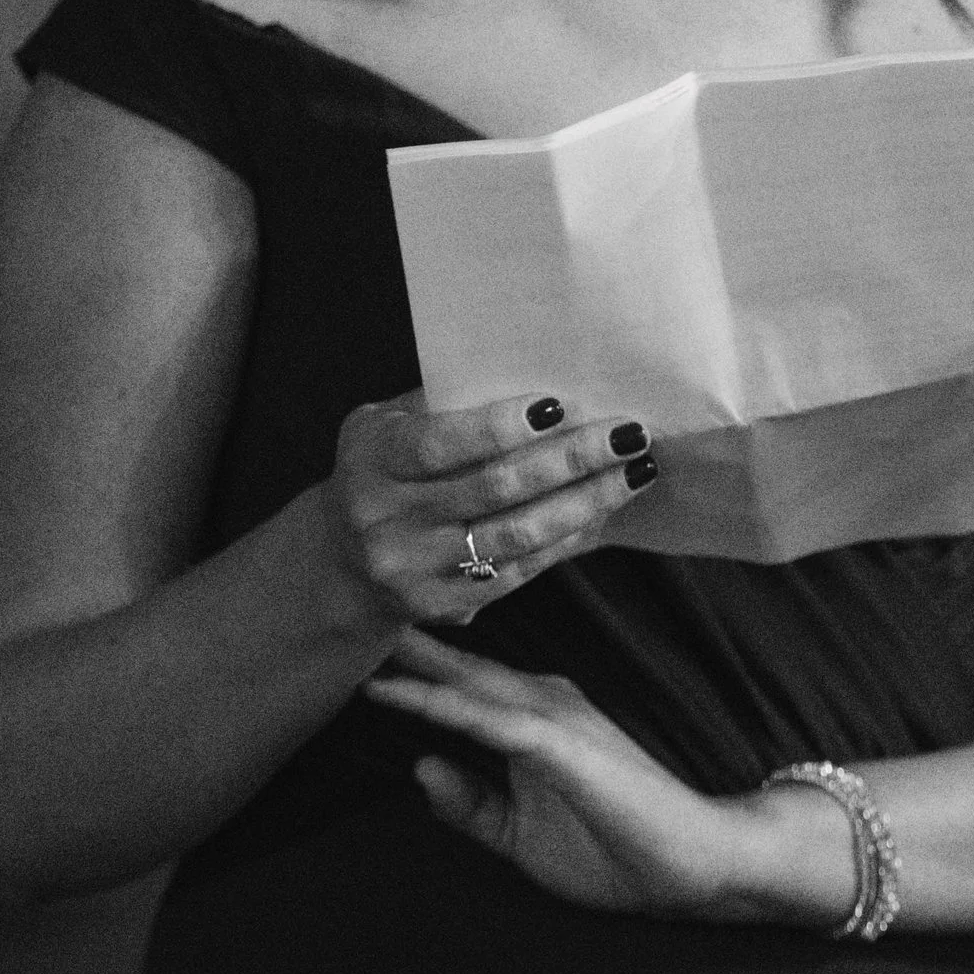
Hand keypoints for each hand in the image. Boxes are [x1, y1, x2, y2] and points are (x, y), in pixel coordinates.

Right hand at [320, 390, 657, 630]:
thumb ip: (439, 403)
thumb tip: (529, 369)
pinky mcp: (440, 605)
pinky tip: (600, 513)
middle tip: (629, 434)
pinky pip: (515, 573)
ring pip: (515, 537)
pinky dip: (564, 541)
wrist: (338, 565)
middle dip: (570, 459)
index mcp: (373, 461)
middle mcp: (386, 519)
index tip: (561, 404)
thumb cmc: (379, 471)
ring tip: (635, 472)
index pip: (442, 442)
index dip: (502, 426)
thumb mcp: (382, 426)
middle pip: (494, 489)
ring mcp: (413, 569)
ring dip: (585, 503)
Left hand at [362, 629, 759, 916]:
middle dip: (401, 640)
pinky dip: (449, 707)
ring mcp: (556, 719)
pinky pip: (496, 722)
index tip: (352, 639)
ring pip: (471, 682)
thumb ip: (471, 804)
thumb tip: (418, 768)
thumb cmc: (613, 849)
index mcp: (532, 717)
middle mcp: (542, 702)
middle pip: (459, 665)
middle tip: (345, 600)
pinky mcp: (566, 747)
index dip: (408, 662)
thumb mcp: (518, 834)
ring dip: (414, 661)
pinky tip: (408, 697)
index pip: (460, 682)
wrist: (691, 868)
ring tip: (361, 632)